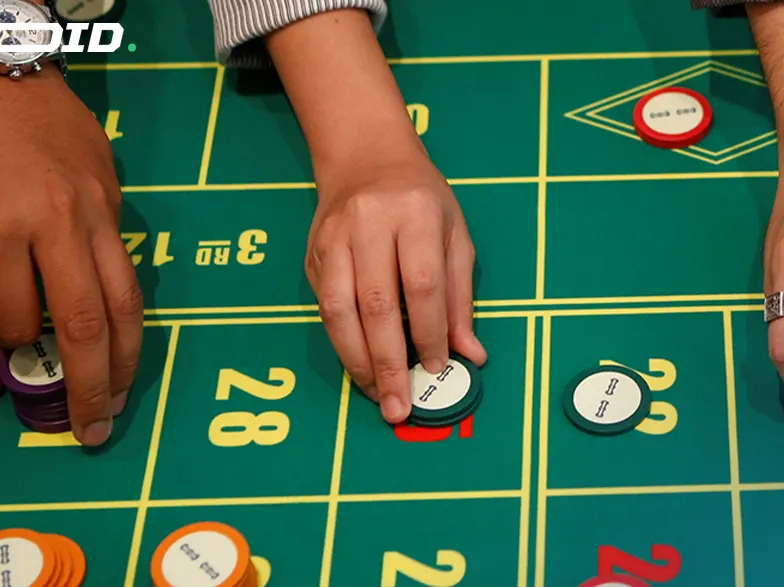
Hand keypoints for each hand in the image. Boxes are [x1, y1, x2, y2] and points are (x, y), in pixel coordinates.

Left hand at [0, 72, 141, 446]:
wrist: (7, 90)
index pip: (19, 316)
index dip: (17, 346)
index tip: (15, 355)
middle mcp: (55, 224)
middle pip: (87, 322)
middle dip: (92, 386)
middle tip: (93, 430)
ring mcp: (97, 216)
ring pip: (125, 304)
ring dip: (126, 363)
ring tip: (120, 402)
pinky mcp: (122, 211)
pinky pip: (130, 277)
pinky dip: (128, 322)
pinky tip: (123, 351)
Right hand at [306, 153, 483, 423]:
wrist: (366, 157)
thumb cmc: (421, 199)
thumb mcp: (456, 235)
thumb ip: (460, 296)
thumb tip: (470, 354)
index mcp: (414, 214)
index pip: (422, 284)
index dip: (429, 332)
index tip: (436, 369)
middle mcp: (369, 224)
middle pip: (376, 303)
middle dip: (388, 361)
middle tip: (399, 405)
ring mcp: (334, 239)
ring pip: (338, 310)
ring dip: (357, 360)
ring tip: (376, 394)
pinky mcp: (313, 254)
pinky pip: (325, 307)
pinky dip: (341, 342)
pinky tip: (359, 365)